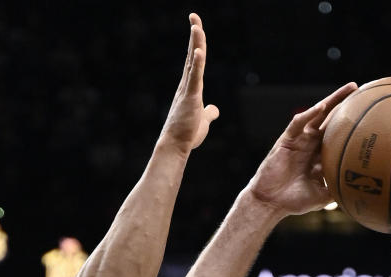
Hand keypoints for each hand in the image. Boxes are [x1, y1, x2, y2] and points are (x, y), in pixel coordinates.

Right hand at [161, 13, 219, 152]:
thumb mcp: (203, 121)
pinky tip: (199, 50)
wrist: (175, 146)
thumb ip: (209, 112)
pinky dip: (198, 63)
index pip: (195, 61)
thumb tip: (215, 109)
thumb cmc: (187, 135)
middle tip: (194, 16)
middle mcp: (187, 84)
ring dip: (196, 43)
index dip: (197, 43)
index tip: (196, 26)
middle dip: (195, 34)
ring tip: (196, 25)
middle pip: (193, 54)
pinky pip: (195, 77)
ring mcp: (187, 90)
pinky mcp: (190, 97)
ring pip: (193, 61)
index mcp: (191, 87)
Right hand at [248, 84, 356, 216]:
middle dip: (343, 103)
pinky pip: (298, 124)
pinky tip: (321, 107)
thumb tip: (358, 194)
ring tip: (349, 89)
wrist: (271, 203)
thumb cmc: (293, 201)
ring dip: (332, 101)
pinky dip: (309, 114)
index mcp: (320, 155)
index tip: (368, 115)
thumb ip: (337, 190)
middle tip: (360, 89)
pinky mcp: (286, 140)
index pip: (337, 135)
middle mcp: (311, 144)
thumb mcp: (321, 197)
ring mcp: (299, 140)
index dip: (349, 124)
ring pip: (317, 115)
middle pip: (330, 119)